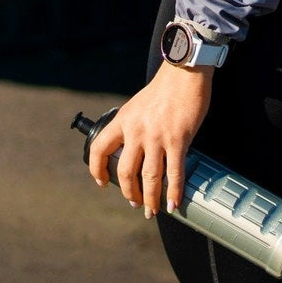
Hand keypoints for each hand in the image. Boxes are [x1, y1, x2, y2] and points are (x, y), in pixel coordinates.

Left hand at [88, 62, 214, 217]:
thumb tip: (138, 150)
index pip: (99, 149)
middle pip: (125, 171)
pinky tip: (174, 203)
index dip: (97, 170)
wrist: (184, 72)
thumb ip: (135, 126)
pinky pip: (174, 172)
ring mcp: (157, 137)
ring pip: (149, 177)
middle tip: (135, 203)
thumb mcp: (139, 106)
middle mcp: (136, 131)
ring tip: (152, 210)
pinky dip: (174, 192)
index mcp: (123, 121)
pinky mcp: (178, 140)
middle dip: (129, 193)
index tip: (102, 183)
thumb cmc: (165, 88)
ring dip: (150, 198)